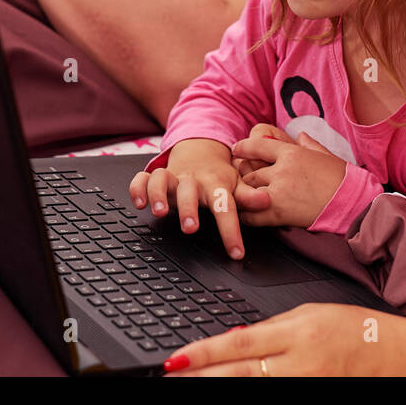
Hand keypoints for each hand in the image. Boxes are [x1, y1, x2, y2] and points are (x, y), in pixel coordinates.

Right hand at [128, 138, 270, 258]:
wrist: (201, 151)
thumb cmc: (219, 176)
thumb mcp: (236, 185)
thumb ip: (249, 196)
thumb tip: (267, 202)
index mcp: (216, 183)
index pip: (226, 207)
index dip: (231, 231)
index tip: (235, 252)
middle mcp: (193, 180)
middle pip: (189, 191)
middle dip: (188, 208)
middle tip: (190, 227)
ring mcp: (173, 178)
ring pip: (162, 180)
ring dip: (159, 194)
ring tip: (159, 211)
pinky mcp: (157, 176)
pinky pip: (143, 178)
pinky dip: (138, 188)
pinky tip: (138, 203)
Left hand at [164, 303, 405, 375]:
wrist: (398, 356)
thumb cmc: (358, 330)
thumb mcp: (312, 314)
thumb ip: (272, 329)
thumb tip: (233, 340)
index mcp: (297, 332)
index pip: (239, 344)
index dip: (203, 353)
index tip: (175, 360)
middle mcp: (300, 363)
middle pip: (239, 375)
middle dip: (201, 379)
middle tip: (171, 380)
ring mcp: (308, 386)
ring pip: (253, 392)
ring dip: (220, 390)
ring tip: (193, 388)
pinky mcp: (312, 398)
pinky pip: (274, 400)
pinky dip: (250, 397)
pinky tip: (228, 395)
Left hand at [231, 130, 346, 228]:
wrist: (353, 203)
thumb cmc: (343, 179)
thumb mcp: (327, 156)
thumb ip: (311, 145)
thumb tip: (301, 136)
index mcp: (292, 152)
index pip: (259, 144)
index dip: (244, 147)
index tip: (236, 150)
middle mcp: (281, 169)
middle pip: (250, 171)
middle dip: (244, 176)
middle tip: (240, 180)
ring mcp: (279, 190)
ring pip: (248, 190)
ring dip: (244, 195)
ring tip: (241, 198)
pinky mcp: (279, 212)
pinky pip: (252, 214)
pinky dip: (246, 215)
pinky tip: (246, 215)